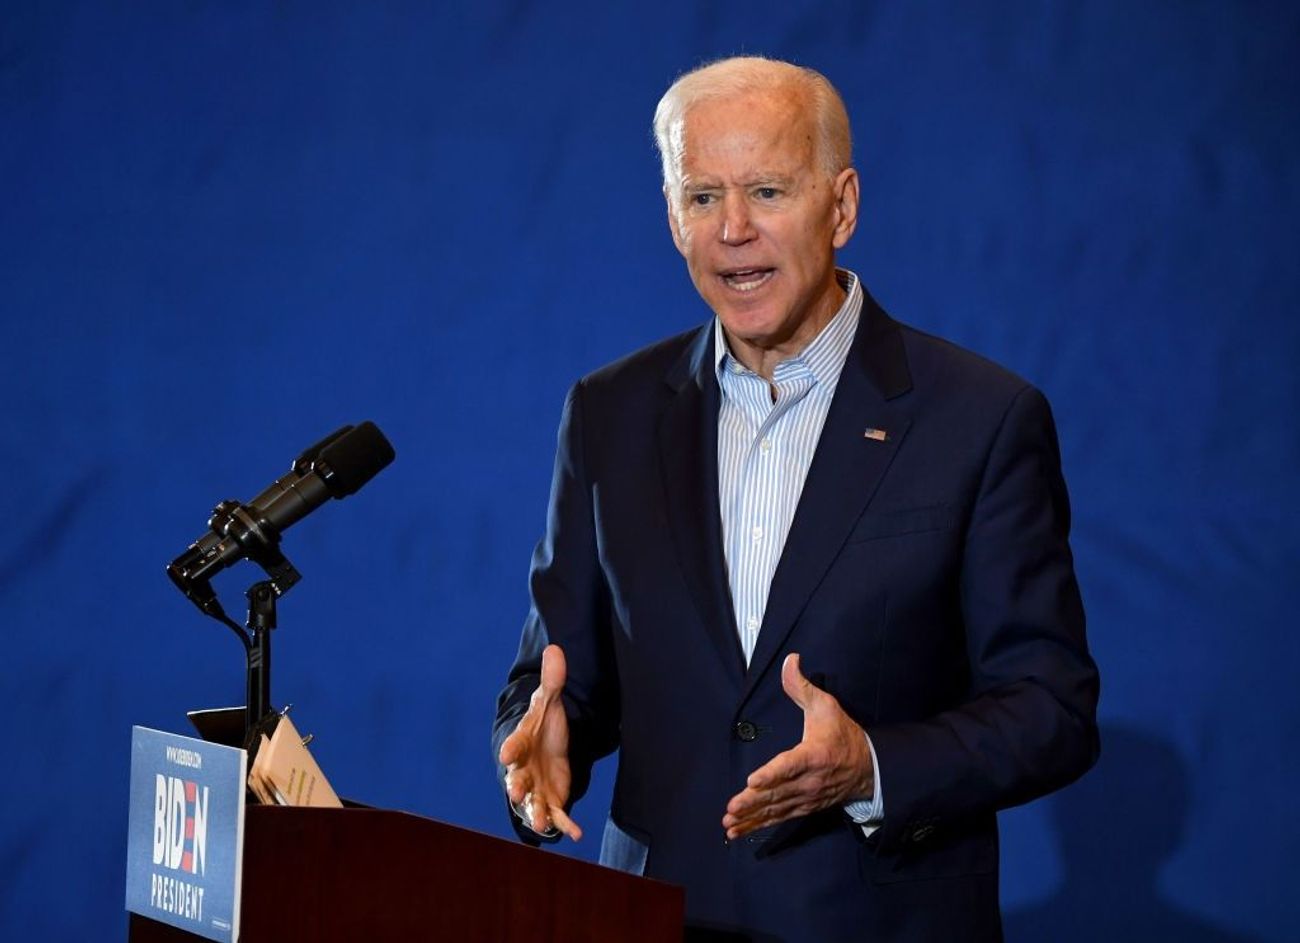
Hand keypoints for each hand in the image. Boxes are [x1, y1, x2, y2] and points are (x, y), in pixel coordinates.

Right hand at [498, 644, 582, 840]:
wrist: (546, 748)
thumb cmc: (544, 725)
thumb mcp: (549, 701)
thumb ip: (553, 680)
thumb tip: (556, 648)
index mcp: (521, 743)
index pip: (514, 744)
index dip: (510, 748)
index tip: (505, 752)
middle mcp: (524, 769)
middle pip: (517, 778)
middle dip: (516, 785)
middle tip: (516, 791)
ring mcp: (537, 787)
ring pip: (533, 803)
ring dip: (536, 813)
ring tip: (542, 823)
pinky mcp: (552, 800)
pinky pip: (558, 814)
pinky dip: (565, 825)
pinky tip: (576, 835)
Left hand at [723, 653, 873, 839]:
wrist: (868, 768)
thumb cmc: (842, 734)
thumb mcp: (826, 706)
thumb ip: (802, 687)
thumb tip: (789, 660)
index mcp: (814, 755)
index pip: (790, 765)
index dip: (772, 774)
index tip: (753, 781)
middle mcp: (809, 781)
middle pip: (778, 792)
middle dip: (754, 802)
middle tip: (732, 808)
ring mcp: (806, 797)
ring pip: (776, 809)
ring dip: (752, 818)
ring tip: (730, 823)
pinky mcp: (802, 807)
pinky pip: (778, 819)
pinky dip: (758, 825)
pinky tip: (738, 831)